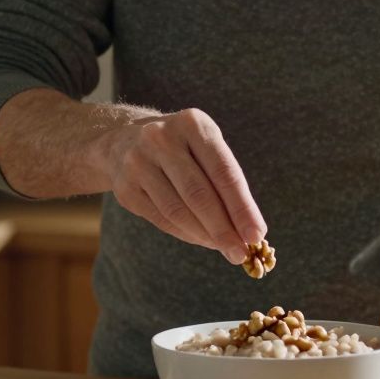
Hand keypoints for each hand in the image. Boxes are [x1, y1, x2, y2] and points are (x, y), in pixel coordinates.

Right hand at [101, 108, 266, 263]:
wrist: (123, 141)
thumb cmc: (181, 149)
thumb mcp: (205, 148)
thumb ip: (226, 183)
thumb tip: (248, 231)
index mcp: (192, 124)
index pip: (223, 172)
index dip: (241, 207)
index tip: (256, 234)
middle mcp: (161, 139)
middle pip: (198, 194)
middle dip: (223, 229)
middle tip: (241, 253)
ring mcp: (138, 162)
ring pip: (177, 211)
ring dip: (205, 236)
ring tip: (225, 248)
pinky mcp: (125, 188)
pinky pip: (161, 219)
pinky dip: (186, 233)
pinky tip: (202, 239)